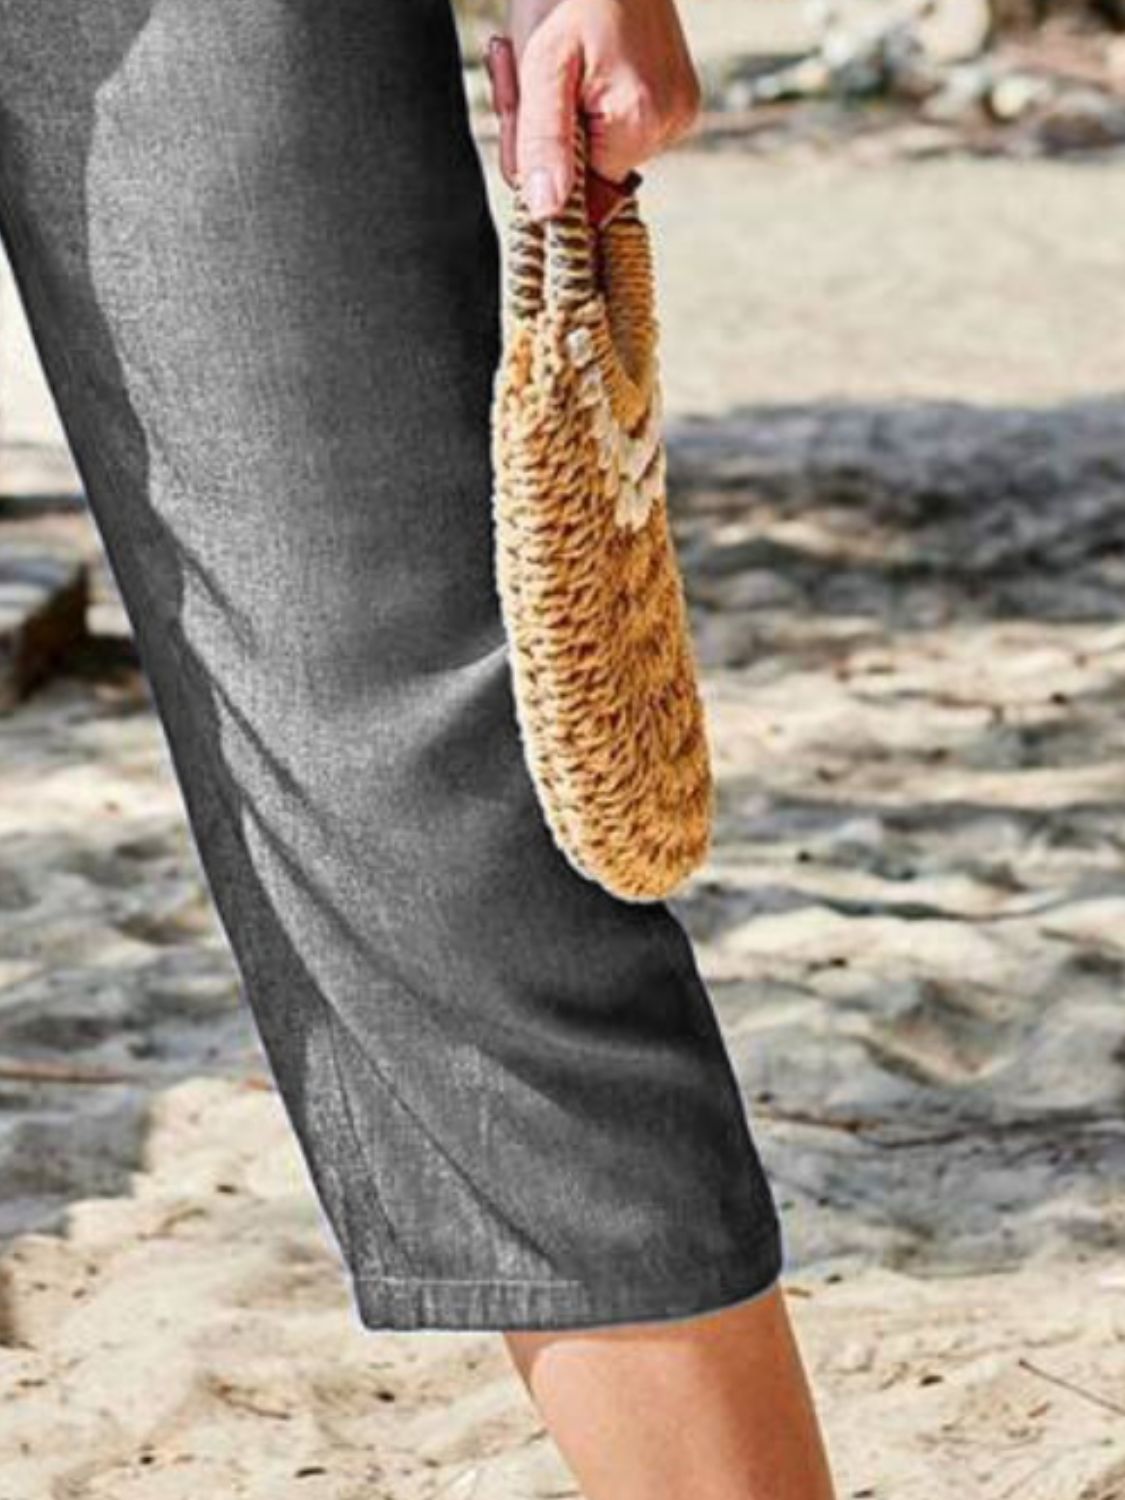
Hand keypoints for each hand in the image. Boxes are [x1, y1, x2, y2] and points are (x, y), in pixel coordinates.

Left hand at [500, 0, 700, 219]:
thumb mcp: (541, 65)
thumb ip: (542, 140)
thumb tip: (546, 211)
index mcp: (641, 124)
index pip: (579, 193)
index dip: (541, 161)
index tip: (523, 105)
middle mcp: (670, 124)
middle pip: (589, 170)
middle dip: (549, 132)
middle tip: (528, 69)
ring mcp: (677, 110)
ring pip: (600, 146)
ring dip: (564, 113)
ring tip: (557, 55)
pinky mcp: (675, 96)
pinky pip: (618, 123)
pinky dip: (587, 99)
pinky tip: (580, 59)